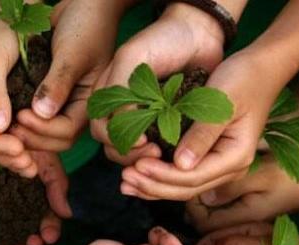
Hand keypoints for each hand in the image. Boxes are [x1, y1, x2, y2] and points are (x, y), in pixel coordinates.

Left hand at [0, 116, 70, 244]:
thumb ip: (56, 181)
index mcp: (30, 181)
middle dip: (25, 241)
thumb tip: (66, 213)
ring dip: (7, 238)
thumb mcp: (45, 151)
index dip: (46, 229)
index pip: (42, 214)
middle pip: (19, 222)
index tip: (48, 238)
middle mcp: (9, 185)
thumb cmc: (25, 118)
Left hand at [9, 0, 130, 155]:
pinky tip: (5, 112)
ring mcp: (64, 104)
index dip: (43, 130)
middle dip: (31, 136)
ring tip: (3, 122)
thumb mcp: (73, 53)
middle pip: (55, 139)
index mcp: (90, 103)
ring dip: (24, 131)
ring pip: (43, 132)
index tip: (20, 116)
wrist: (86, 5)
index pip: (66, 132)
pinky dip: (21, 119)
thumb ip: (58, 83)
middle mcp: (77, 109)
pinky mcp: (49, 96)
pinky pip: (35, 117)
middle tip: (6, 125)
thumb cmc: (86, 25)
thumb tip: (42, 113)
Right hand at [91, 2, 225, 166]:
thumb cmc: (162, 39)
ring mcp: (143, 119)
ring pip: (134, 151)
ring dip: (146, 158)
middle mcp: (121, 110)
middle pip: (114, 146)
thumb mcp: (132, 58)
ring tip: (164, 155)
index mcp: (107, 96)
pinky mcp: (165, 124)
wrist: (198, 32)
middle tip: (156, 153)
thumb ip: (120, 91)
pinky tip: (174, 153)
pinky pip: (157, 146)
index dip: (117, 140)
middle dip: (132, 154)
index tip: (143, 141)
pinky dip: (163, 154)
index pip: (101, 130)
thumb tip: (119, 127)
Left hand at [120, 51, 276, 200]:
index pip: (193, 177)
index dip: (162, 175)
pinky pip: (183, 175)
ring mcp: (220, 165)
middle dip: (153, 186)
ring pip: (183, 187)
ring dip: (153, 186)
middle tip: (124, 180)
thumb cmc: (242, 79)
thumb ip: (202, 135)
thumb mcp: (221, 104)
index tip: (136, 166)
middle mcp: (230, 168)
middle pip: (186, 189)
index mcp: (235, 157)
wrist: (259, 69)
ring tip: (125, 184)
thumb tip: (181, 165)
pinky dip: (160, 177)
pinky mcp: (210, 158)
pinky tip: (139, 176)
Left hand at [186, 157, 298, 232]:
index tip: (192, 175)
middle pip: (199, 224)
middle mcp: (239, 229)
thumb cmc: (294, 179)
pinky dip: (208, 201)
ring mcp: (241, 227)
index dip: (190, 200)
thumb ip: (233, 187)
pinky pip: (217, 215)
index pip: (201, 222)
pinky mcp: (243, 221)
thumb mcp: (264, 175)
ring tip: (197, 175)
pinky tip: (210, 182)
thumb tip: (204, 196)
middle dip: (190, 200)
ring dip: (197, 200)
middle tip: (189, 174)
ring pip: (207, 220)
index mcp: (242, 221)